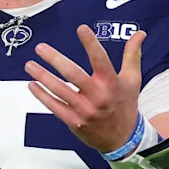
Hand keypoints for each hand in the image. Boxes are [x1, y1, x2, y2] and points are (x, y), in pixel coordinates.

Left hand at [24, 25, 145, 152]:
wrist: (123, 139)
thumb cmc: (125, 105)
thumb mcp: (132, 80)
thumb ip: (132, 55)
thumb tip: (139, 34)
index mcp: (111, 83)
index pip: (101, 59)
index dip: (91, 43)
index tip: (81, 29)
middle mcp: (97, 96)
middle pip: (73, 74)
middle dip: (54, 59)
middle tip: (40, 48)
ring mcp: (84, 110)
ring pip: (60, 90)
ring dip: (42, 76)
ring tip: (29, 65)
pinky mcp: (74, 121)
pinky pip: (55, 107)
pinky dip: (42, 96)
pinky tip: (32, 85)